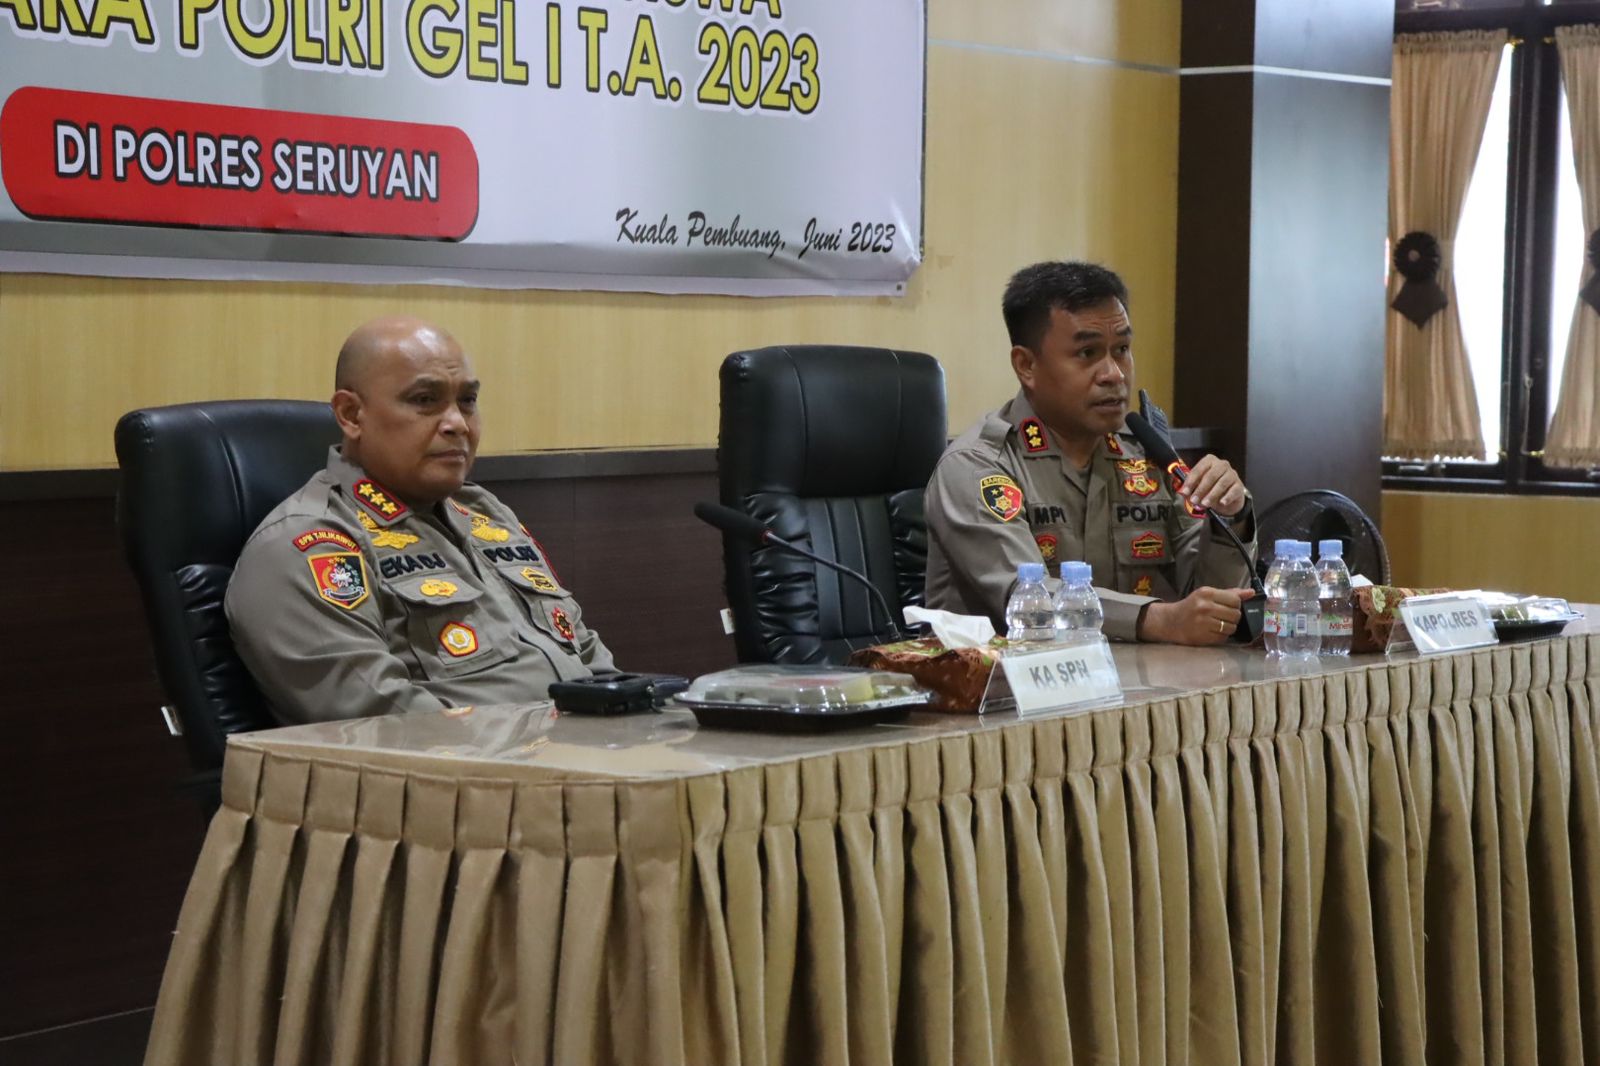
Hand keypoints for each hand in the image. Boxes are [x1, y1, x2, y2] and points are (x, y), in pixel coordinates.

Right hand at [1139, 587, 1255, 644]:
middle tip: (1223, 617)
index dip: (1236, 605)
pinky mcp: (1203, 636)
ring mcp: (1204, 622)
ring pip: (1231, 627)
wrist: (1170, 621)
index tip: (1229, 607)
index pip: (1235, 600)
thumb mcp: (1207, 595)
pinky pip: (1223, 637)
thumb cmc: (1191, 606)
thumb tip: (1251, 592)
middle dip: (1233, 617)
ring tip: (1218, 625)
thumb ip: (1229, 594)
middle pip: (1235, 614)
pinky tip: (1213, 631)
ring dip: (1228, 627)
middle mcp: (1205, 607)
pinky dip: (1222, 636)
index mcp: (1207, 593)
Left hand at [1181, 455, 1248, 516]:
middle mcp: (1222, 464)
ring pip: (1221, 483)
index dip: (1190, 481)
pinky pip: (1233, 491)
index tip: (1184, 492)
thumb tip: (1182, 492)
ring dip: (1211, 495)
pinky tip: (1222, 503)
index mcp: (1209, 461)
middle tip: (1194, 500)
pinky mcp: (1239, 485)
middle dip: (1200, 489)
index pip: (1198, 469)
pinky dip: (1227, 497)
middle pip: (1210, 476)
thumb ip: (1190, 488)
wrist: (1227, 496)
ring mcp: (1232, 474)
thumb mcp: (1199, 486)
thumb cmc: (1210, 487)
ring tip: (1204, 504)